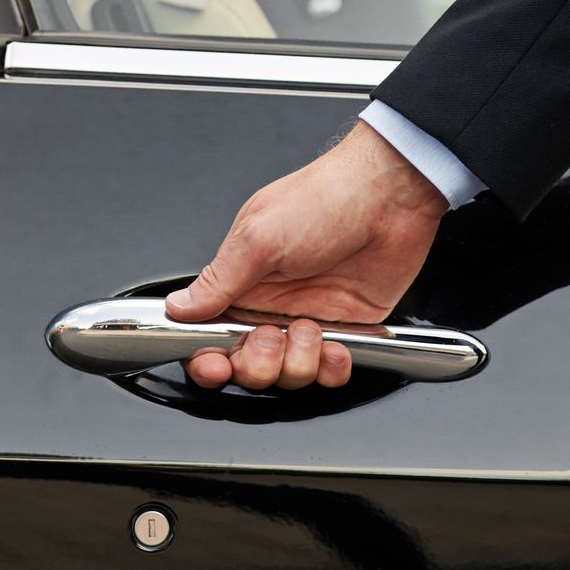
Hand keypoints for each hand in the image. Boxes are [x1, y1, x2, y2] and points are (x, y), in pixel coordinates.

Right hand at [165, 121, 447, 389]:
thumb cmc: (326, 198)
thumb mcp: (259, 237)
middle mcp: (273, 306)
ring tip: (310, 328)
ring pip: (290, 375)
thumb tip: (178, 308)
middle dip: (257, 363)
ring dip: (299, 361)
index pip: (210, 336)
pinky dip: (333, 368)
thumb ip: (218, 281)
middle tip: (271, 336)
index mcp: (242, 282)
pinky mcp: (348, 329)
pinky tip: (337, 345)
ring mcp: (310, 319)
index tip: (216, 366)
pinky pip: (331, 371)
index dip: (209, 360)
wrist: (392, 194)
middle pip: (248, 366)